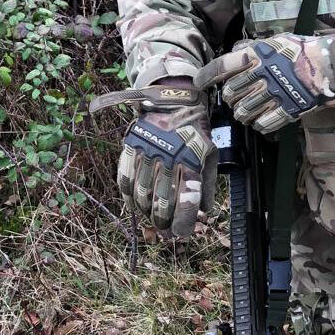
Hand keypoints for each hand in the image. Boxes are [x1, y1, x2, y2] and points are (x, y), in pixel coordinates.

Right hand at [116, 101, 215, 237]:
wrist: (174, 100)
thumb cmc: (194, 131)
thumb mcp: (209, 154)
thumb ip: (207, 184)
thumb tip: (204, 212)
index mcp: (192, 162)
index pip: (187, 202)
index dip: (183, 224)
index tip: (181, 234)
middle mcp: (169, 160)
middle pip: (162, 203)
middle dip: (162, 222)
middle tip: (163, 229)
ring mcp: (148, 154)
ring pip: (141, 195)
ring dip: (145, 212)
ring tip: (150, 217)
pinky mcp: (132, 147)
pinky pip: (125, 178)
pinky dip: (127, 196)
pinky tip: (134, 203)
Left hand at [194, 36, 334, 133]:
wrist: (328, 67)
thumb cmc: (300, 51)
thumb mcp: (274, 40)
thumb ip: (252, 46)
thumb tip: (235, 50)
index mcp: (256, 56)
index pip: (223, 67)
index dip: (207, 76)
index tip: (198, 83)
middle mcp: (261, 76)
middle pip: (231, 93)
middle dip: (230, 98)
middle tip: (234, 98)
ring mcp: (273, 95)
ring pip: (244, 112)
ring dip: (241, 113)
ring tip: (245, 112)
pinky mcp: (285, 110)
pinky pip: (263, 123)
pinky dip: (258, 124)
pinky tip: (260, 120)